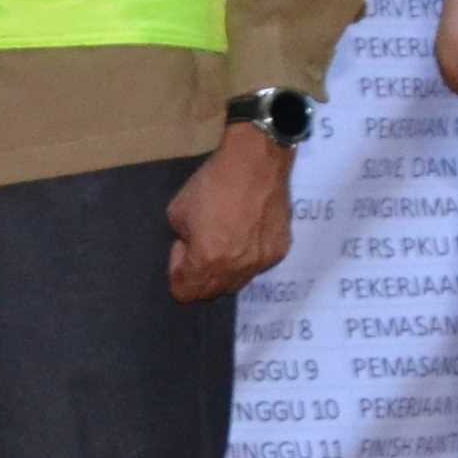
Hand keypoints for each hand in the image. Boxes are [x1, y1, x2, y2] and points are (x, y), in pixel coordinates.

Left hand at [164, 129, 295, 304]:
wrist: (257, 163)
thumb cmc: (212, 184)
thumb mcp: (178, 212)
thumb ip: (183, 241)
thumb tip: (192, 251)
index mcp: (207, 260)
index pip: (186, 293)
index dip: (178, 276)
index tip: (181, 253)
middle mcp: (237, 268)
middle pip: (212, 293)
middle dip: (199, 277)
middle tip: (198, 249)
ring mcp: (261, 262)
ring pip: (236, 282)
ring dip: (223, 271)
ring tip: (221, 242)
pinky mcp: (279, 251)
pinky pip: (256, 267)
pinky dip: (245, 259)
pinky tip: (244, 235)